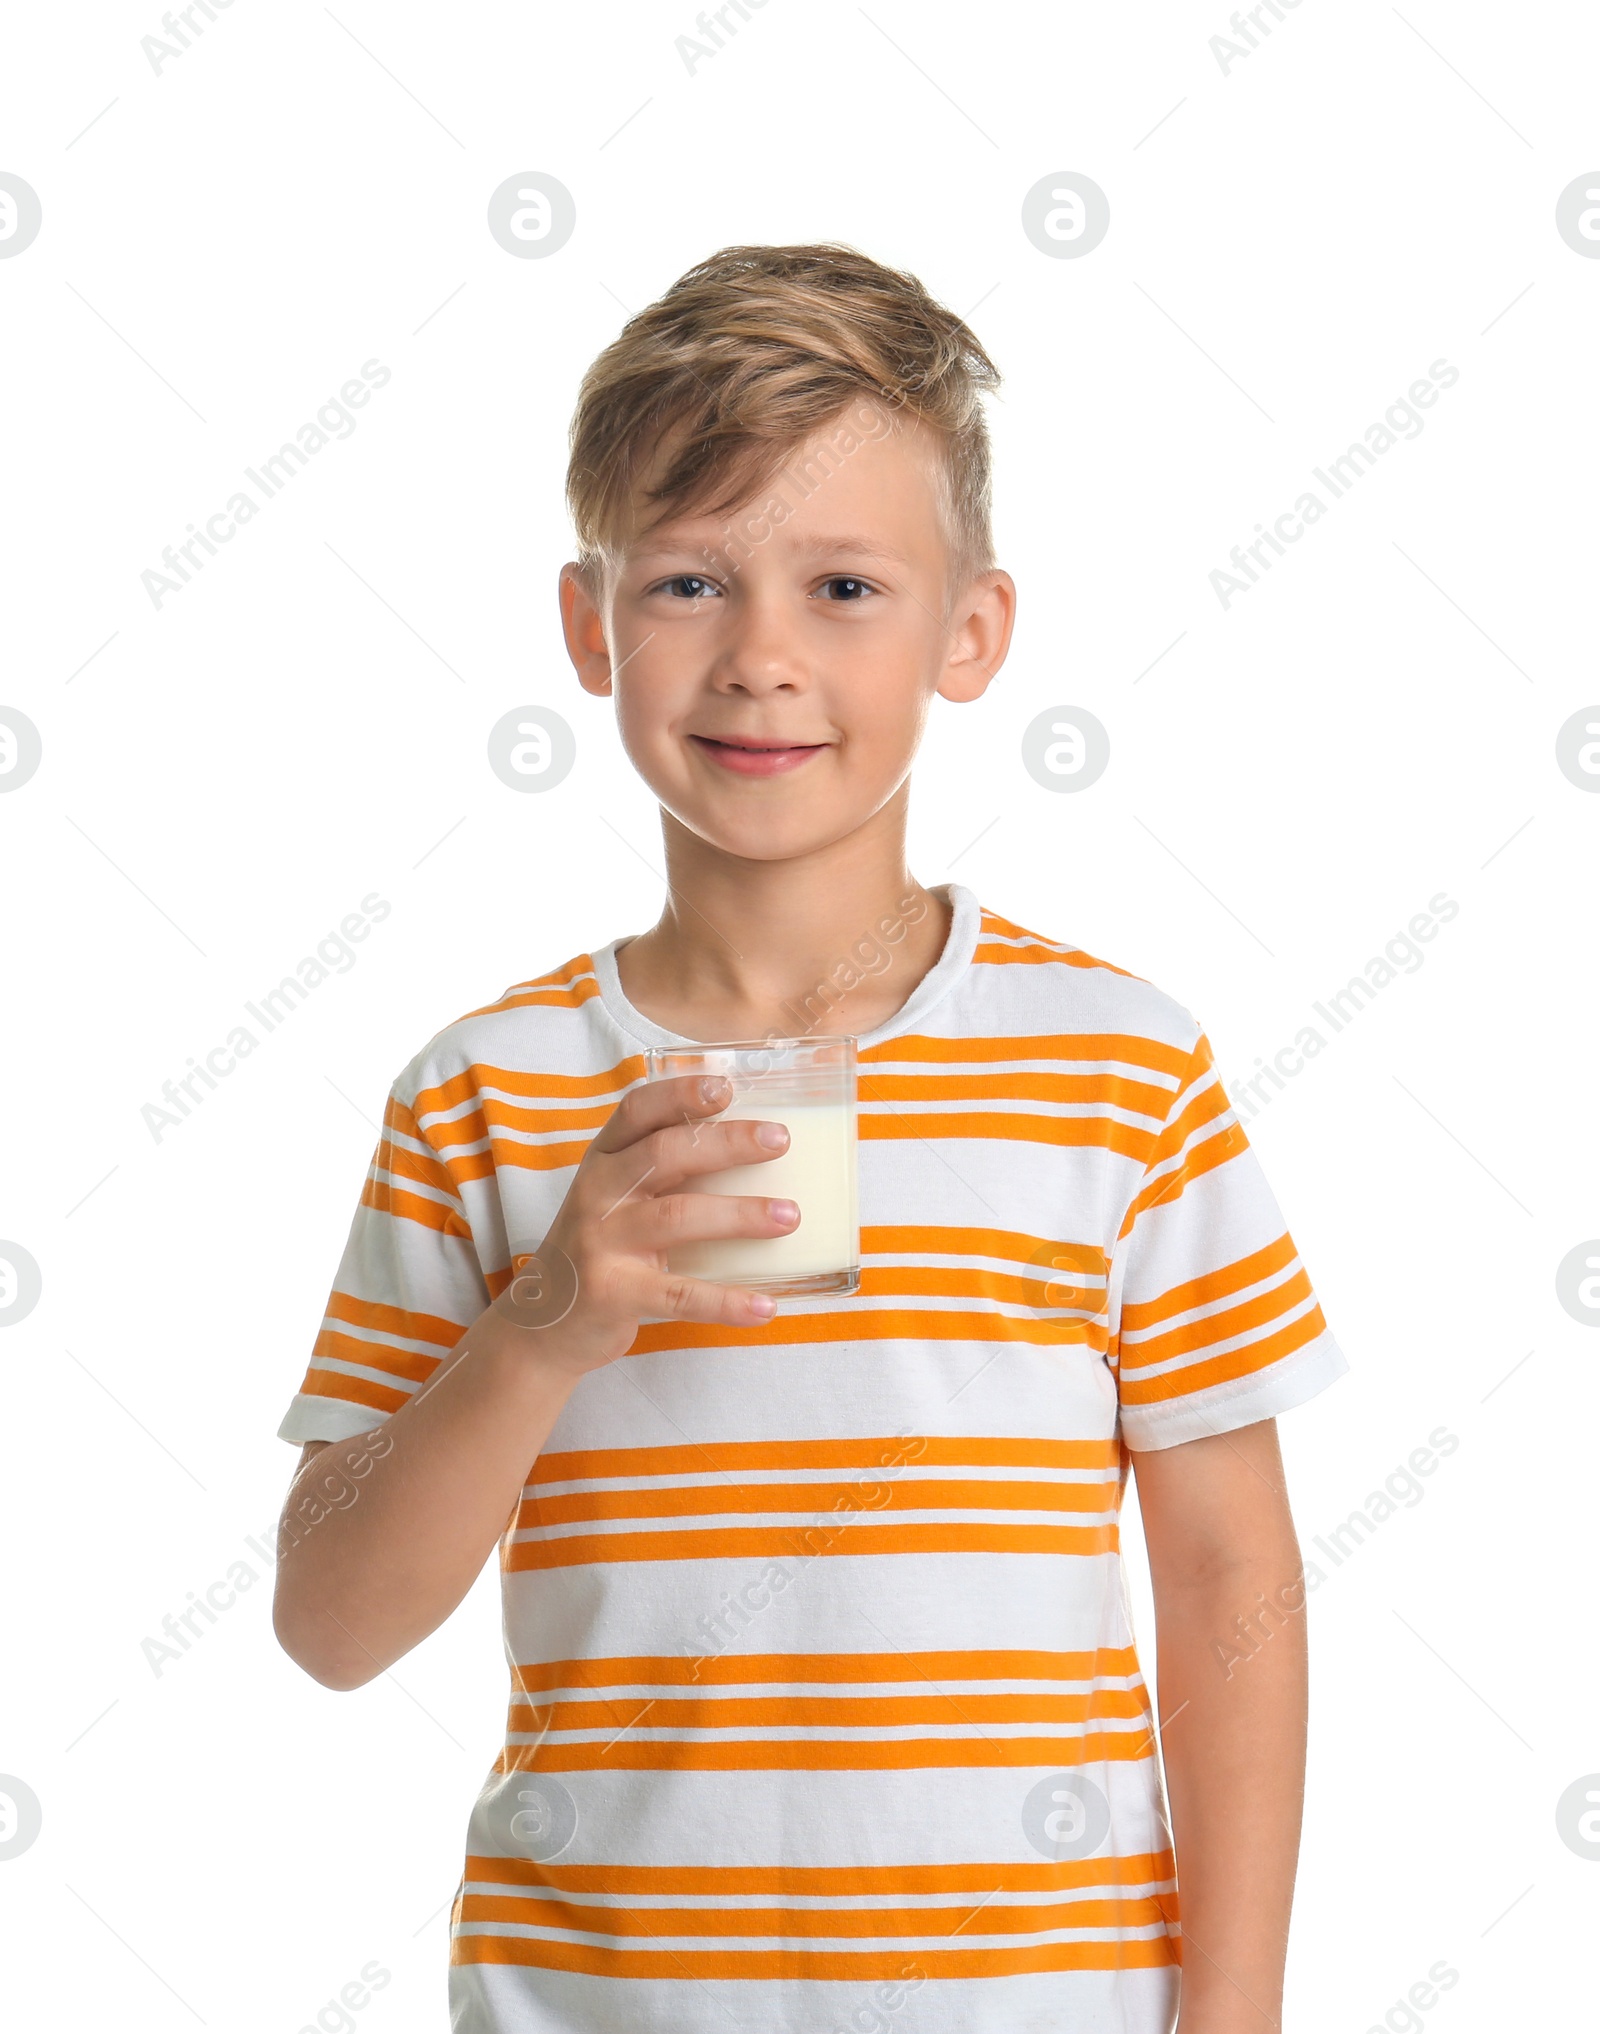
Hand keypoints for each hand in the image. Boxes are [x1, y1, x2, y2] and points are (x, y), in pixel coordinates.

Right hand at [488, 1072, 796, 1372]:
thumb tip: (754, 1144)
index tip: (726, 1087)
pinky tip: (765, 1305)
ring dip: (739, 1214)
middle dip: (727, 1143)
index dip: (680, 1094)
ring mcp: (601, 1243)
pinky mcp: (612, 1293)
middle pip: (664, 1153)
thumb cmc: (601, 1249)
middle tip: (780, 1140)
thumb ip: (663, 1171)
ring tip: (789, 1216)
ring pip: (677, 1217)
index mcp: (603, 1160)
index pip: (637, 1111)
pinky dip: (725, 1301)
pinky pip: (678, 1295)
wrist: (544, 1324)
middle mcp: (598, 1193)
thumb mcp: (617, 1198)